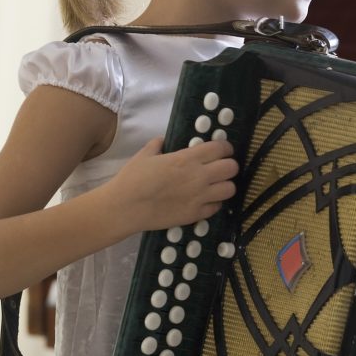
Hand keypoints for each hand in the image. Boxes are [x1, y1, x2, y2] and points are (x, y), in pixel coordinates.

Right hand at [106, 137, 238, 231]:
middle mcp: (199, 176)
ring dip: (225, 185)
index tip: (223, 150)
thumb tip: (163, 141)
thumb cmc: (132, 178)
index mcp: (187, 158)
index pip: (221, 148)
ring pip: (230, 189)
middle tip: (221, 168)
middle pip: (232, 168)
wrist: (124, 207)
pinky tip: (204, 201)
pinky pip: (217, 207)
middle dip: (229, 166)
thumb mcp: (145, 155)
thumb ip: (158, 145)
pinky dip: (214, 203)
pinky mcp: (195, 214)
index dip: (226, 148)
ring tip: (216, 186)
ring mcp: (199, 197)